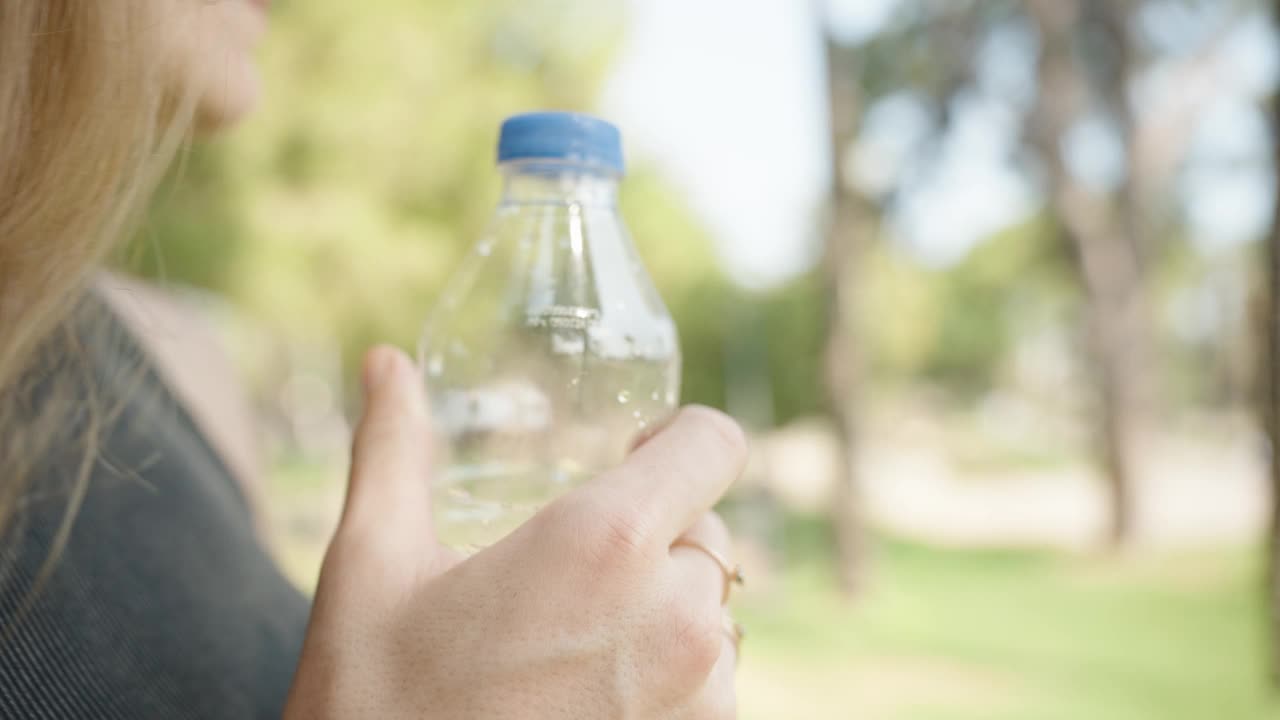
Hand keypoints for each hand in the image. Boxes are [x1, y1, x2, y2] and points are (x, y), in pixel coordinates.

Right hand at [284, 346, 746, 718]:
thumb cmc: (374, 703)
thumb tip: (383, 361)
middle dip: (653, 533)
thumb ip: (392, 448)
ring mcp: (700, 697)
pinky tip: (585, 693)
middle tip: (570, 569)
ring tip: (568, 642)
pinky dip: (670, 676)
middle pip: (708, 529)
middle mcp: (676, 616)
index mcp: (602, 543)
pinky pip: (712, 684)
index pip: (714, 442)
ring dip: (663, 609)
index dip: (678, 436)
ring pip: (712, 611)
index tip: (632, 453)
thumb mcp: (371, 565)